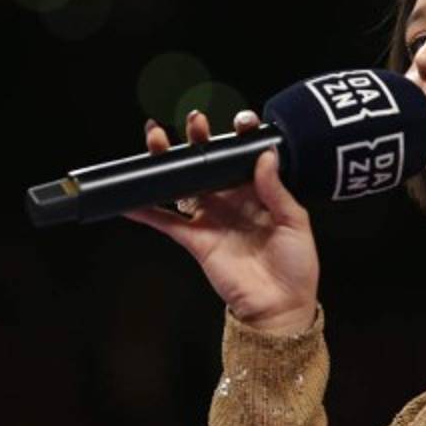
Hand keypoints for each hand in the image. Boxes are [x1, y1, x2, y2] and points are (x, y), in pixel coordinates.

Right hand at [122, 110, 318, 335]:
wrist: (281, 306)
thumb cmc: (296, 266)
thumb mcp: (295, 222)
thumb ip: (275, 189)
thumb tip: (264, 154)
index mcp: (258, 191)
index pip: (244, 156)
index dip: (240, 135)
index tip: (241, 120)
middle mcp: (231, 199)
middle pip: (208, 163)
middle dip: (199, 138)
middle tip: (194, 120)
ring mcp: (211, 217)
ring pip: (183, 183)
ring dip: (167, 162)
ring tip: (156, 138)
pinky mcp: (195, 239)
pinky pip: (166, 222)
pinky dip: (146, 210)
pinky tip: (129, 198)